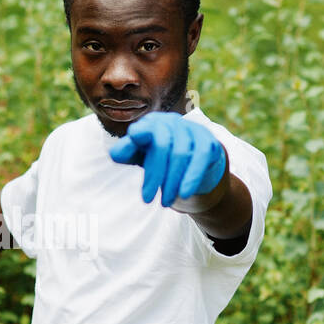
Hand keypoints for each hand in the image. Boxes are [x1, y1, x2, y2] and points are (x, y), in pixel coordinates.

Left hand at [108, 111, 226, 207]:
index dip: (138, 134)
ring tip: (164, 202)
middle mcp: (172, 121)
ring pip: (181, 153)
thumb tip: (115, 153)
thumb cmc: (159, 158)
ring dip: (172, 181)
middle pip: (162, 145)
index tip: (135, 139)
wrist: (192, 162)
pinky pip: (201, 157)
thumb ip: (125, 153)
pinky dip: (192, 177)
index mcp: (151, 124)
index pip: (143, 130)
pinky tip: (184, 194)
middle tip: (146, 200)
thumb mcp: (139, 155)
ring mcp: (192, 129)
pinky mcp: (208, 141)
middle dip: (154, 175)